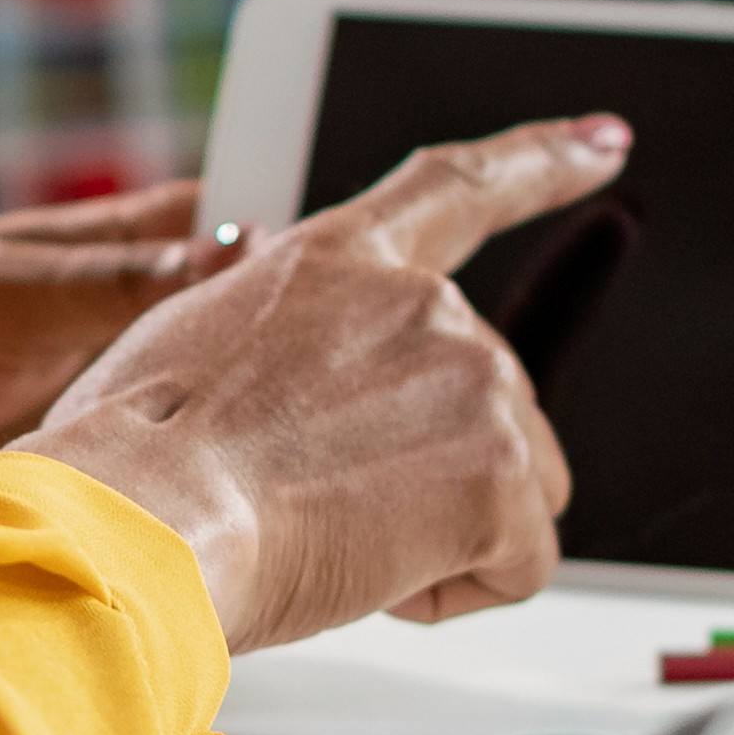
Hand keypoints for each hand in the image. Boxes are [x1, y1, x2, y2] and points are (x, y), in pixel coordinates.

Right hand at [9, 115, 622, 651]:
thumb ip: (283, 348)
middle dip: (428, 473)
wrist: (140, 520)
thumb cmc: (128, 465)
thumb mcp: (189, 352)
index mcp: (338, 259)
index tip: (605, 139)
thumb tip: (286, 407)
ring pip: (516, 491)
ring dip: (440, 536)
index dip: (540, 161)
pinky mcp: (502, 474)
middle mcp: (422, 303)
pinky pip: (516, 568)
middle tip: (311, 507)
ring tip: (326, 541)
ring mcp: (473, 382)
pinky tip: (365, 580)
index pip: (457, 188)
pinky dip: (447, 594)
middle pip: (490, 401)